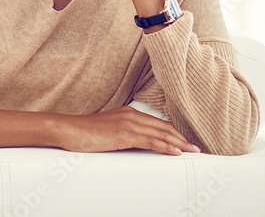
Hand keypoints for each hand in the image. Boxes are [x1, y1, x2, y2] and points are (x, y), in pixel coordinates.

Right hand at [51, 106, 199, 155]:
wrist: (69, 129)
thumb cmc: (85, 132)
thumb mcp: (108, 129)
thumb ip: (123, 132)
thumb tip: (136, 142)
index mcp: (128, 113)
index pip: (157, 122)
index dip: (173, 131)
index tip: (185, 140)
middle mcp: (131, 115)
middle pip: (163, 126)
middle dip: (181, 137)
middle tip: (196, 147)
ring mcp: (128, 124)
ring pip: (160, 133)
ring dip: (179, 143)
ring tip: (192, 150)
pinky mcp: (124, 135)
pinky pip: (150, 141)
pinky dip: (166, 146)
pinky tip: (176, 151)